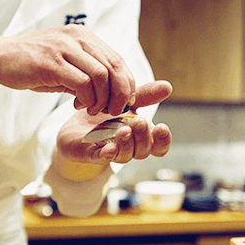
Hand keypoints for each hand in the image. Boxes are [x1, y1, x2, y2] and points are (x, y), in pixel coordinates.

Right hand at [0, 25, 135, 115]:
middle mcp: (77, 38)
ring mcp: (64, 49)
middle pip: (114, 66)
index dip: (126, 82)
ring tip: (95, 110)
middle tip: (115, 110)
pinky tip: (78, 105)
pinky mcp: (52, 63)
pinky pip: (82, 83)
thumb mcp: (63, 62)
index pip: (117, 59)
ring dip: (103, 98)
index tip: (124, 101)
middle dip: (120, 93)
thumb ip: (85, 72)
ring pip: (101, 75)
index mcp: (83, 37)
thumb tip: (108, 93)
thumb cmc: (31, 62)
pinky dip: (86, 99)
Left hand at [57, 80, 172, 165]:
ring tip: (124, 130)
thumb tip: (168, 86)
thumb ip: (145, 95)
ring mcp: (111, 153)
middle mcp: (129, 148)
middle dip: (143, 137)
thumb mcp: (126, 101)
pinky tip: (110, 147)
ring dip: (126, 144)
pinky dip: (106, 155)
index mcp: (140, 137)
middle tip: (139, 122)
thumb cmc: (106, 115)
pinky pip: (100, 158)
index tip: (161, 126)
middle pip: (143, 151)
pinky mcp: (91, 155)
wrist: (76, 123)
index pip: (158, 146)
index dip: (163, 140)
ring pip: (125, 156)